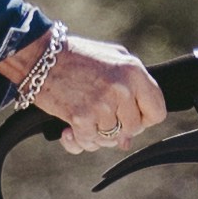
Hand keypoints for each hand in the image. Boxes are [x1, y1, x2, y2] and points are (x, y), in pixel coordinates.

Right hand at [16, 28, 165, 153]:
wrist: (39, 55)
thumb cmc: (76, 57)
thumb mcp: (112, 61)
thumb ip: (129, 93)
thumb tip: (127, 141)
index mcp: (134, 71)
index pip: (157, 112)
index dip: (145, 119)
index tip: (130, 116)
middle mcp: (122, 89)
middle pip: (134, 129)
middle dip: (118, 127)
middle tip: (100, 115)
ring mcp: (103, 104)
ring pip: (110, 139)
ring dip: (95, 134)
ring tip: (82, 117)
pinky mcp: (81, 117)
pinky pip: (88, 143)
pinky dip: (77, 140)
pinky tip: (68, 128)